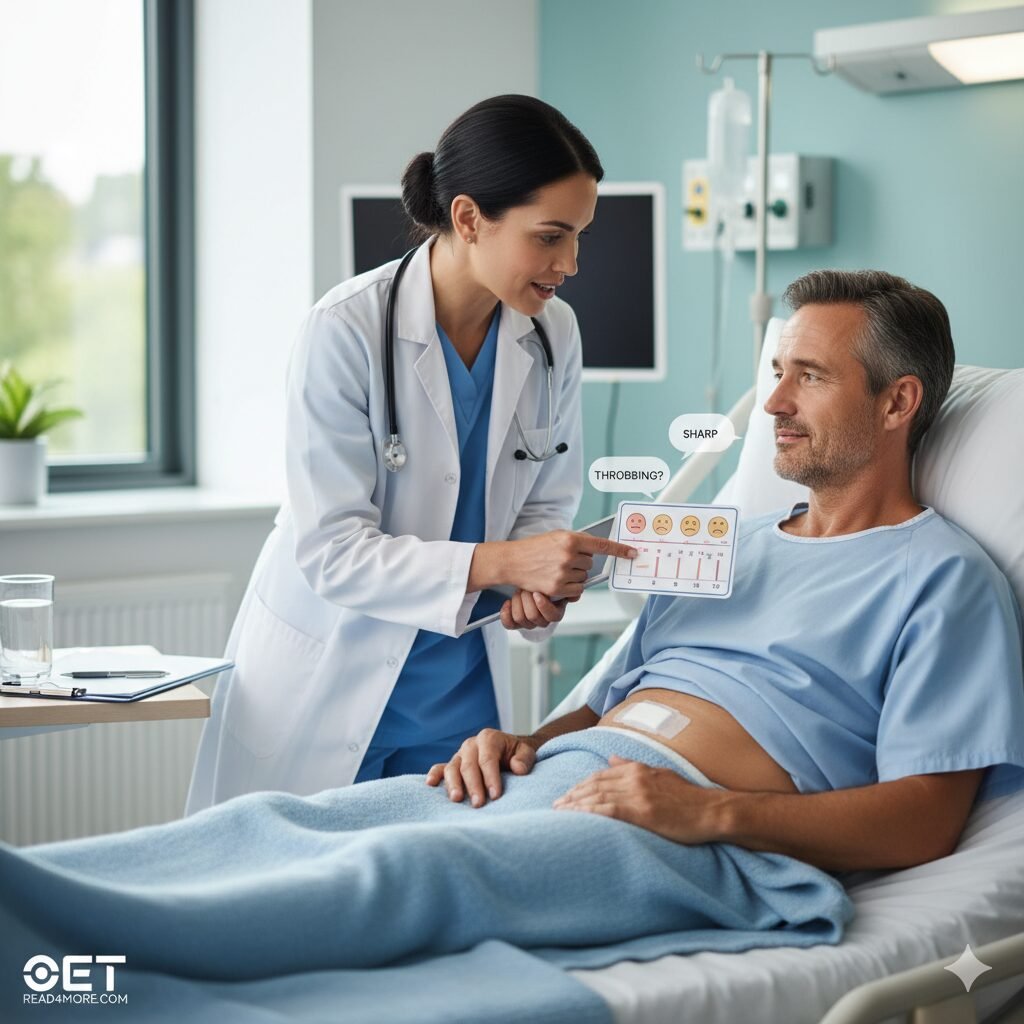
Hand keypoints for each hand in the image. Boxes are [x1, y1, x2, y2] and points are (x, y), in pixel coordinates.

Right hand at [425, 727, 540, 806]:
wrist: (509, 752)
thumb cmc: (517, 755)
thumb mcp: (527, 753)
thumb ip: (524, 759)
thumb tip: (517, 769)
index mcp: (489, 738)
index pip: (487, 759)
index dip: (491, 777)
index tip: (495, 795)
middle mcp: (471, 745)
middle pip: (469, 765)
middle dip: (473, 785)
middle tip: (478, 804)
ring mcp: (460, 755)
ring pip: (452, 768)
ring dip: (453, 784)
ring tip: (457, 799)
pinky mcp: (452, 764)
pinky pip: (440, 768)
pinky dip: (434, 775)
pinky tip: (430, 784)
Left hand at [499, 589, 578, 630]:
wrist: (530, 586)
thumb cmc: (545, 585)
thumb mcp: (558, 585)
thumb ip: (568, 588)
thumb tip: (575, 594)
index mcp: (555, 613)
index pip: (552, 616)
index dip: (543, 605)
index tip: (537, 593)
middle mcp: (542, 621)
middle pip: (533, 616)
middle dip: (527, 598)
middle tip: (526, 587)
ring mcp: (528, 623)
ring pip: (520, 618)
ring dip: (517, 601)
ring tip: (519, 591)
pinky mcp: (515, 623)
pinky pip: (508, 624)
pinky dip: (506, 612)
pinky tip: (508, 602)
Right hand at [503, 530, 637, 599]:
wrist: (513, 561)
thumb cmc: (534, 548)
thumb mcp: (556, 536)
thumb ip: (577, 542)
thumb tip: (597, 551)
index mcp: (570, 539)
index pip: (601, 545)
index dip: (619, 550)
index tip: (633, 553)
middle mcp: (568, 555)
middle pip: (590, 563)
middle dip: (581, 562)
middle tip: (562, 559)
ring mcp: (563, 573)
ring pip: (584, 577)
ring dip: (575, 575)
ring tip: (556, 569)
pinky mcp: (558, 588)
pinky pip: (577, 590)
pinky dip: (571, 587)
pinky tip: (557, 580)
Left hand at [552, 755, 729, 843]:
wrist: (711, 810)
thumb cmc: (688, 797)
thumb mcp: (659, 774)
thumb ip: (632, 766)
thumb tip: (611, 758)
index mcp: (637, 769)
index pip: (600, 775)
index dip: (581, 785)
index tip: (567, 794)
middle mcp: (634, 777)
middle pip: (594, 784)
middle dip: (572, 794)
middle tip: (555, 805)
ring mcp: (637, 794)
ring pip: (597, 796)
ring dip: (575, 804)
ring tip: (559, 813)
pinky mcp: (642, 811)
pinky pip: (608, 810)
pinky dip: (589, 813)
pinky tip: (576, 818)